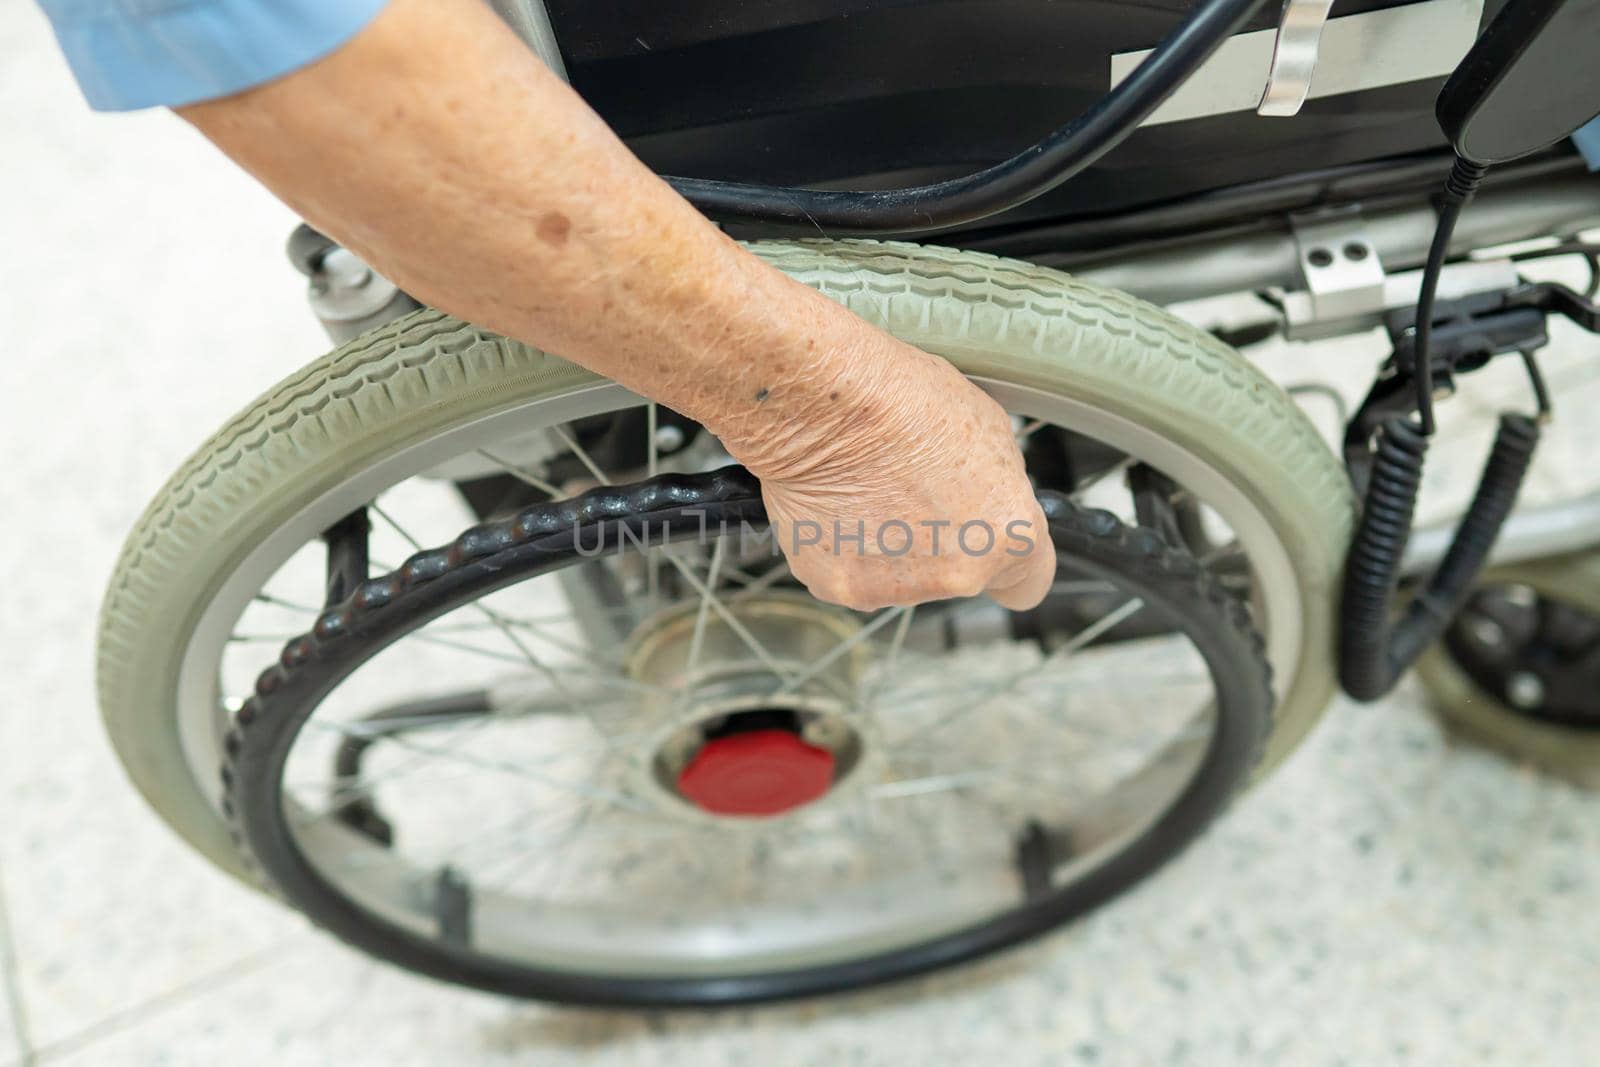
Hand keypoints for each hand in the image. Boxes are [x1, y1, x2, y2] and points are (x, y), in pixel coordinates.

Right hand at [720, 325, 1055, 612]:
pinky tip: (840, 505)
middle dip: (943, 544)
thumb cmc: (901, 399)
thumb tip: (989, 501)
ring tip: (871, 490)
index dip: (1006, 560)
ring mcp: (897, 589)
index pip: (1027, 585)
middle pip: (960, 577)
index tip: (990, 544)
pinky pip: (852, 575)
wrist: (821, 403)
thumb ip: (999, 488)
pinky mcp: (839, 587)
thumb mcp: (989, 428)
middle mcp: (959, 574)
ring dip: (892, 548)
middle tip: (915, 492)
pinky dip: (845, 549)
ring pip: (903, 581)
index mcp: (1009, 535)